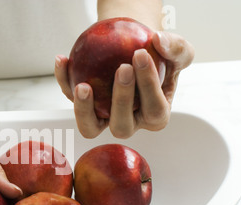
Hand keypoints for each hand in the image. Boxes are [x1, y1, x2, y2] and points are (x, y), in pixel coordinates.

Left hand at [55, 31, 193, 138]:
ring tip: (83, 85)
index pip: (153, 108)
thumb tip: (158, 41)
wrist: (137, 52)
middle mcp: (129, 123)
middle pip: (121, 125)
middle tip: (122, 68)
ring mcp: (104, 118)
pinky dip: (64, 80)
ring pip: (90, 127)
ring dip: (84, 110)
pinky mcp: (85, 107)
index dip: (148, 85)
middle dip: (122, 100)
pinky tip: (62, 59)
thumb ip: (176, 48)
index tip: (141, 55)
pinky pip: (70, 97)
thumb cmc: (160, 58)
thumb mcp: (178, 52)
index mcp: (155, 116)